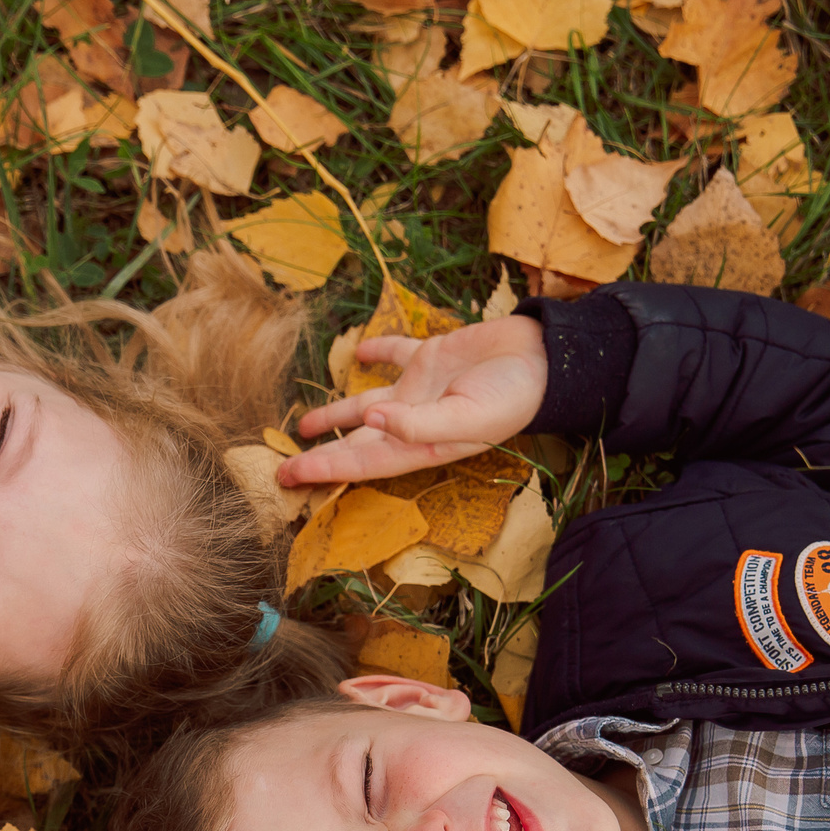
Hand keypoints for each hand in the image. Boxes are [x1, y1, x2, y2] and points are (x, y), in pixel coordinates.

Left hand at [277, 314, 548, 487]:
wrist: (547, 359)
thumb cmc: (513, 395)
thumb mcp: (468, 418)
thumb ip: (418, 424)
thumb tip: (371, 422)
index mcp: (423, 444)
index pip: (362, 462)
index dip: (325, 470)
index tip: (289, 477)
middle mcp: (415, 422)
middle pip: (356, 443)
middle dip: (321, 455)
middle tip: (282, 468)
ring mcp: (420, 390)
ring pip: (366, 405)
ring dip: (334, 413)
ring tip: (303, 424)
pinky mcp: (432, 358)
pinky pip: (396, 356)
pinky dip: (377, 354)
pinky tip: (359, 353)